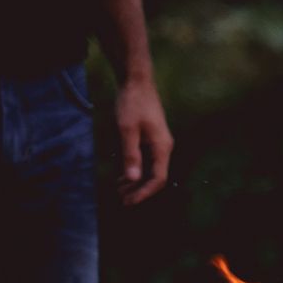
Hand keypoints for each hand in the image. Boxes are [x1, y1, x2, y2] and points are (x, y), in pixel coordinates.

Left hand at [114, 77, 172, 205]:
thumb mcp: (127, 129)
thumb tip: (133, 179)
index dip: (144, 193)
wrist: (136, 81)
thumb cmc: (132, 103)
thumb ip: (130, 154)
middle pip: (154, 177)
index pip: (157, 179)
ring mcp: (158, 143)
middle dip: (139, 190)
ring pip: (150, 170)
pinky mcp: (151, 139)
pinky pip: (146, 160)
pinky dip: (135, 170)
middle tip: (121, 200)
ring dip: (136, 182)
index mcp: (162, 147)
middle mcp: (163, 148)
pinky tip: (122, 176)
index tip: (129, 201)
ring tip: (119, 190)